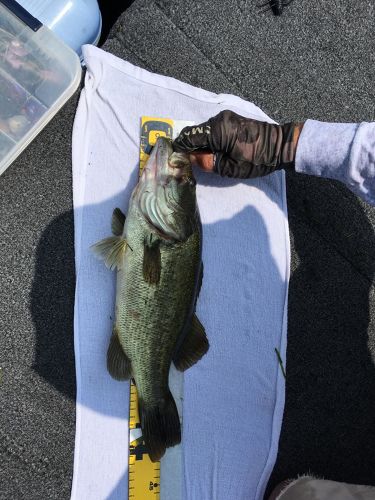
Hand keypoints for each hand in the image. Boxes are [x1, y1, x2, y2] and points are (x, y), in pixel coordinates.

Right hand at [173, 110, 303, 177]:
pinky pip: (212, 129)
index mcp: (217, 130)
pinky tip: (211, 152)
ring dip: (199, 144)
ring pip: (203, 131)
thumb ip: (207, 163)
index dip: (179, 148)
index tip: (174, 159)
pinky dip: (208, 140)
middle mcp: (218, 119)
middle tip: (186, 163)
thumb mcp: (230, 168)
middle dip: (188, 147)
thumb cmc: (257, 159)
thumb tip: (191, 159)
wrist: (281, 146)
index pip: (188, 137)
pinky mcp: (232, 120)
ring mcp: (226, 117)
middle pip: (194, 133)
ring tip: (199, 160)